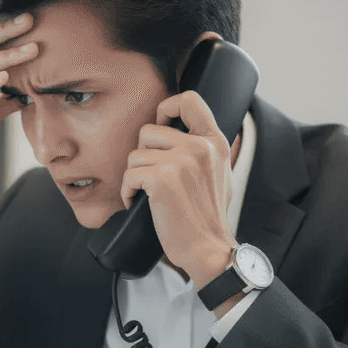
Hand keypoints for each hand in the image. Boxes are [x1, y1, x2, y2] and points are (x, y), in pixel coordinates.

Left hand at [120, 91, 237, 289]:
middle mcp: (200, 146)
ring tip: (148, 195)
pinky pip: (129, 175)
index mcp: (215, 142)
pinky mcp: (163, 178)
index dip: (167, 107)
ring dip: (135, 177)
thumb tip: (181, 130)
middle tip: (152, 178)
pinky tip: (138, 204)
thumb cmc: (207, 216)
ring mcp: (182, 161)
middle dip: (143, 156)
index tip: (161, 125)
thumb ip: (204, 148)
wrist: (207, 247)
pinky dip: (128, 192)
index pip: (189, 100)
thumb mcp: (219, 172)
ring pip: (135, 155)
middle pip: (148, 131)